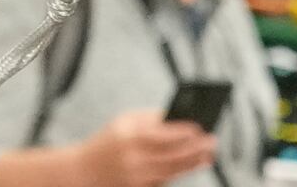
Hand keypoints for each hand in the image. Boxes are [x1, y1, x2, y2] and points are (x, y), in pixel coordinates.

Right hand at [69, 108, 220, 186]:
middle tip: (213, 140)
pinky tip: (194, 163)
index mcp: (129, 137)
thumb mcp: (124, 122)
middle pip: (172, 155)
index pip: (163, 135)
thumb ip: (151, 119)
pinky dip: (182, 170)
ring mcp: (138, 178)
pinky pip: (167, 179)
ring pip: (174, 170)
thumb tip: (181, 117)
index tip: (201, 127)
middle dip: (196, 148)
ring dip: (194, 162)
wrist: (83, 172)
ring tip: (209, 154)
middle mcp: (134, 159)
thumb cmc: (108, 141)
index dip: (184, 132)